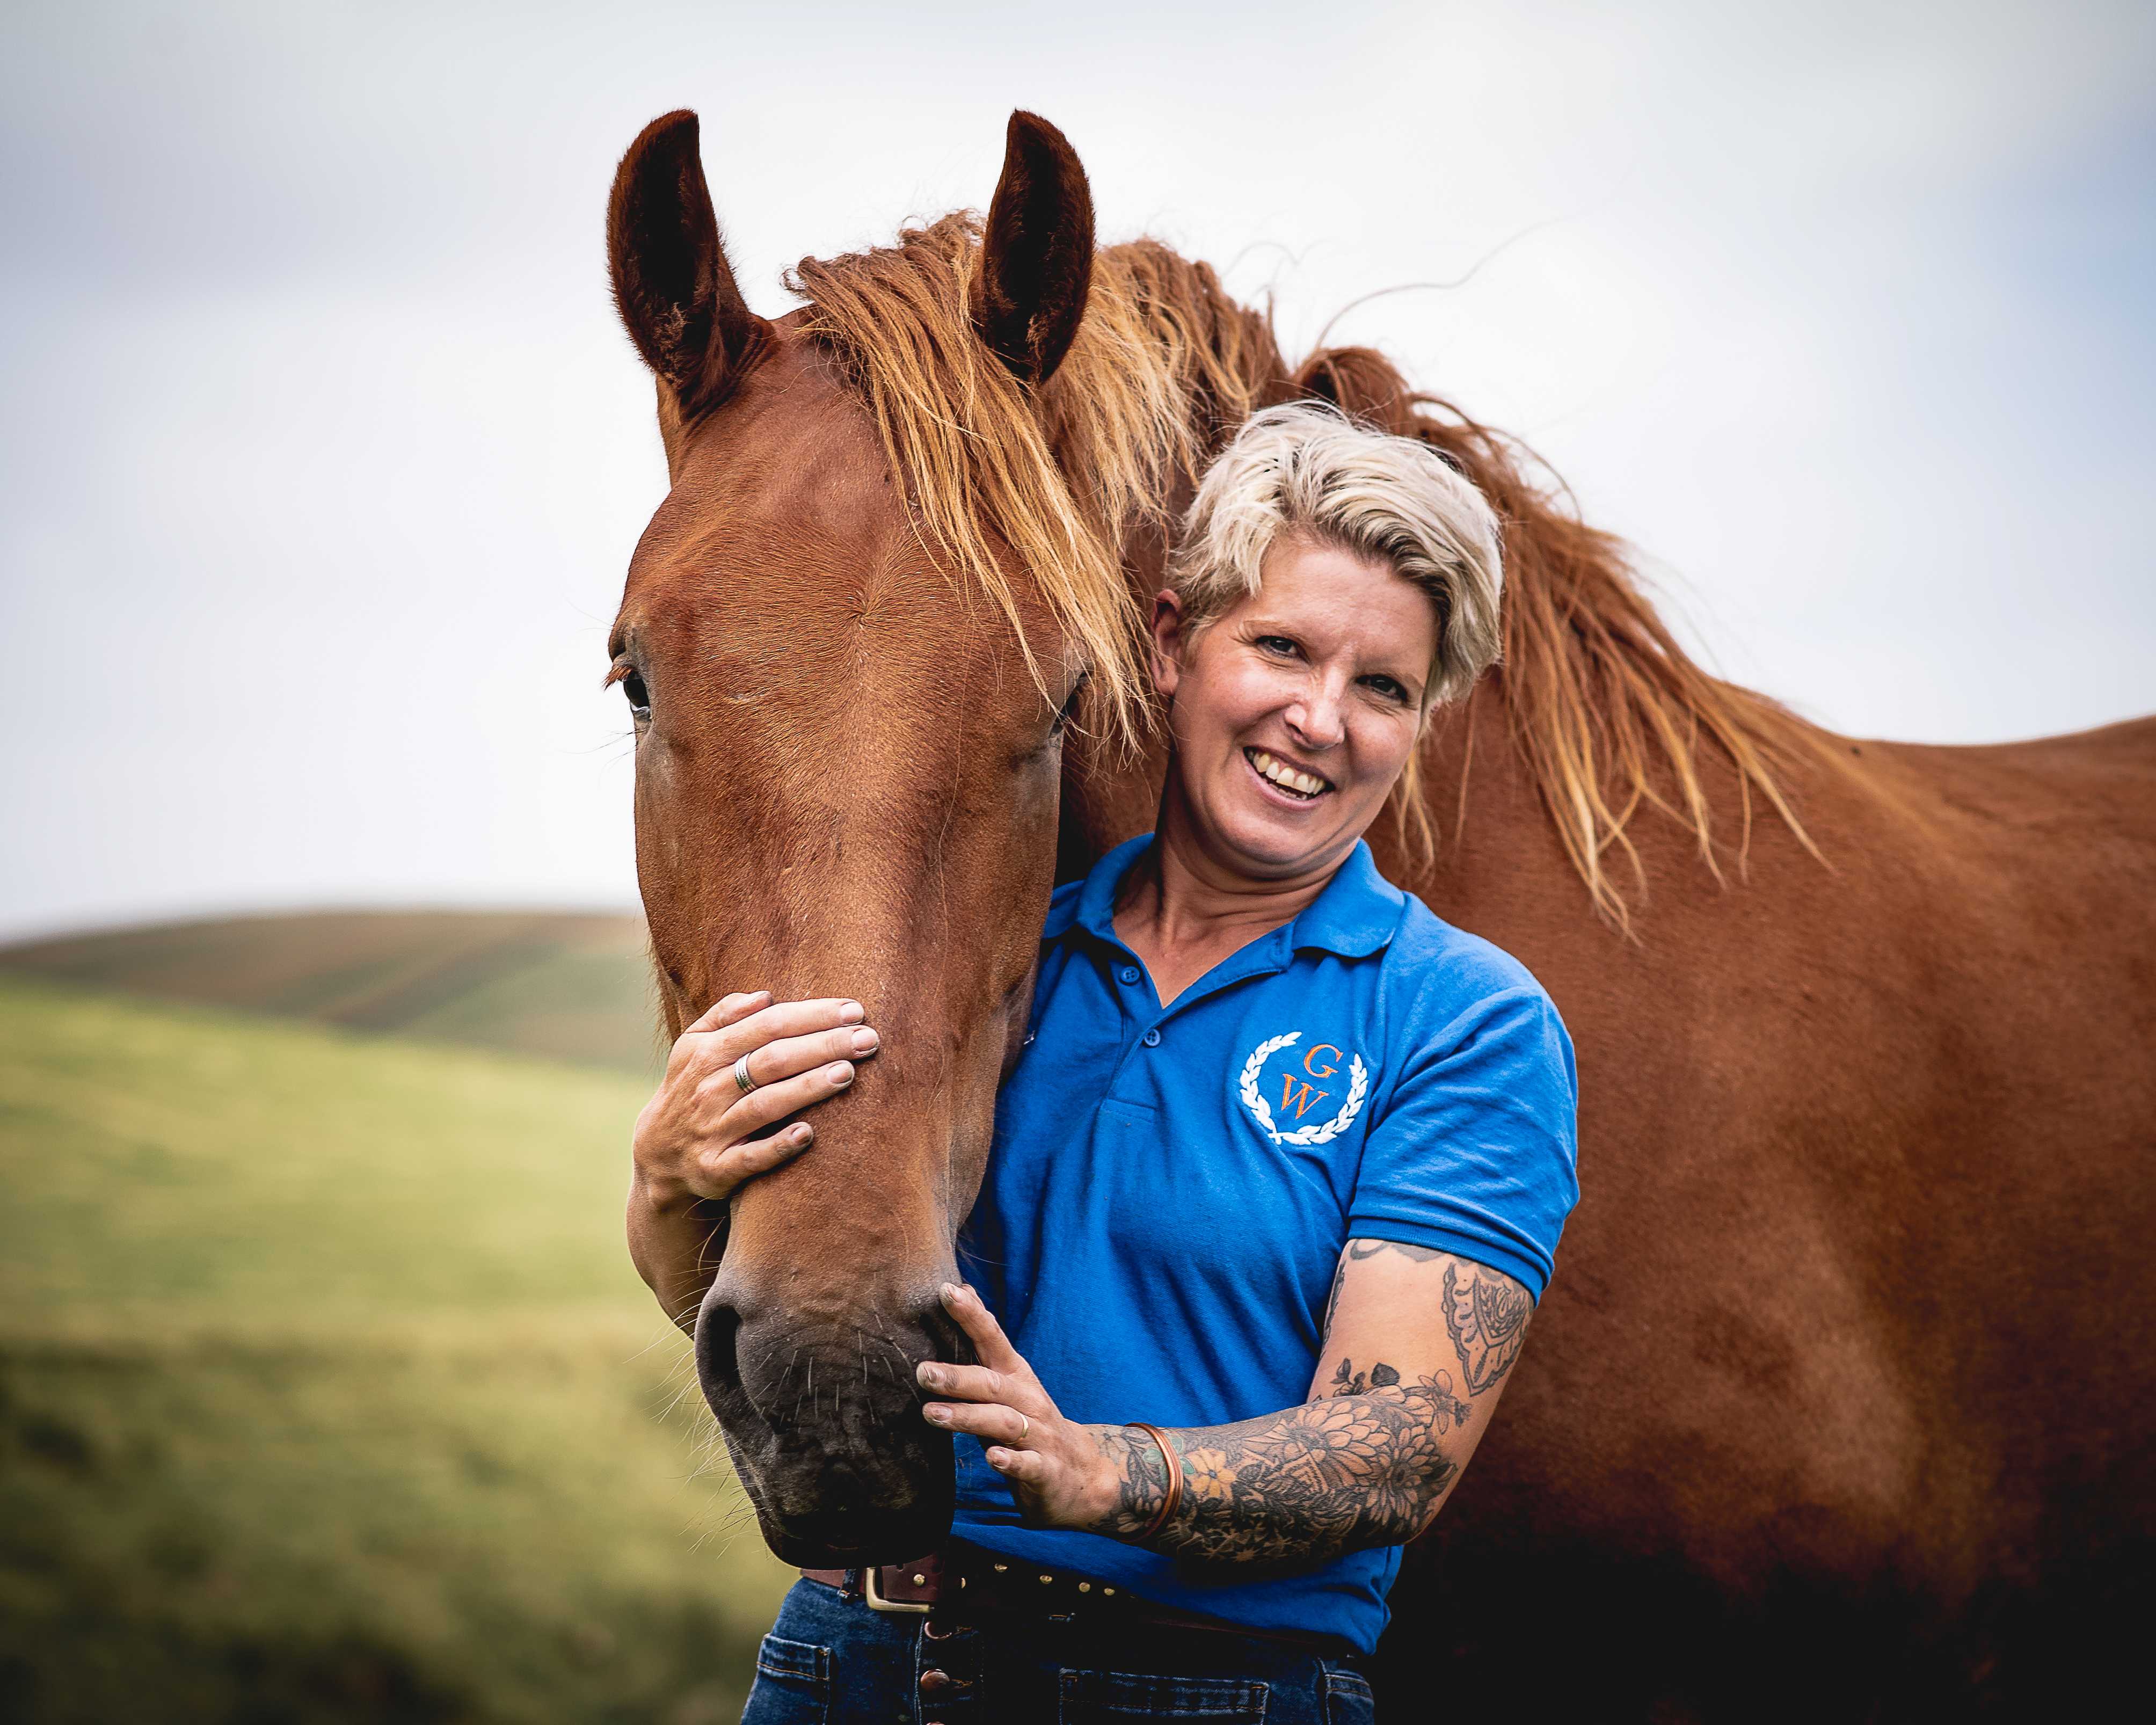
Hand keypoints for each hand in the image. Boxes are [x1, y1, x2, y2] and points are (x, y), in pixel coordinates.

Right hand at [630, 991, 880, 1211]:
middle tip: (868, 1039)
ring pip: (765, 1105)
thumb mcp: (693, 1046)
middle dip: (823, 1046)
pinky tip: (808, 1134)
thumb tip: (764, 996)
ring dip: (808, 1088)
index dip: (812, 1016)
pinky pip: (750, 1158)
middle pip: (772, 1061)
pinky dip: (778, 1147)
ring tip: (848, 1073)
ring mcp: (712, 1130)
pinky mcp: (716, 1169)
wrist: (658, 1154)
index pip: (767, 1026)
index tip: (855, 1011)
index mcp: (706, 1052)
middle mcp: (708, 1088)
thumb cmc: (693, 1088)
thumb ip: (725, 1016)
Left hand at [917, 1283, 1119, 1531]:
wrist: (1080, 1474)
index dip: (971, 1315)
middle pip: (992, 1384)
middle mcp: (1029, 1400)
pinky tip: (992, 1459)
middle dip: (958, 1377)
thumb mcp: (1009, 1379)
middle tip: (923, 1372)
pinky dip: (1011, 1461)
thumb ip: (984, 1340)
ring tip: (931, 1414)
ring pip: (1003, 1422)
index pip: (993, 1338)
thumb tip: (963, 1288)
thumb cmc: (1030, 1421)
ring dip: (968, 1417)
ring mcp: (1040, 1436)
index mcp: (1016, 1375)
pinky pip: (1028, 1464)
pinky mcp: (1045, 1470)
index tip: (946, 1291)